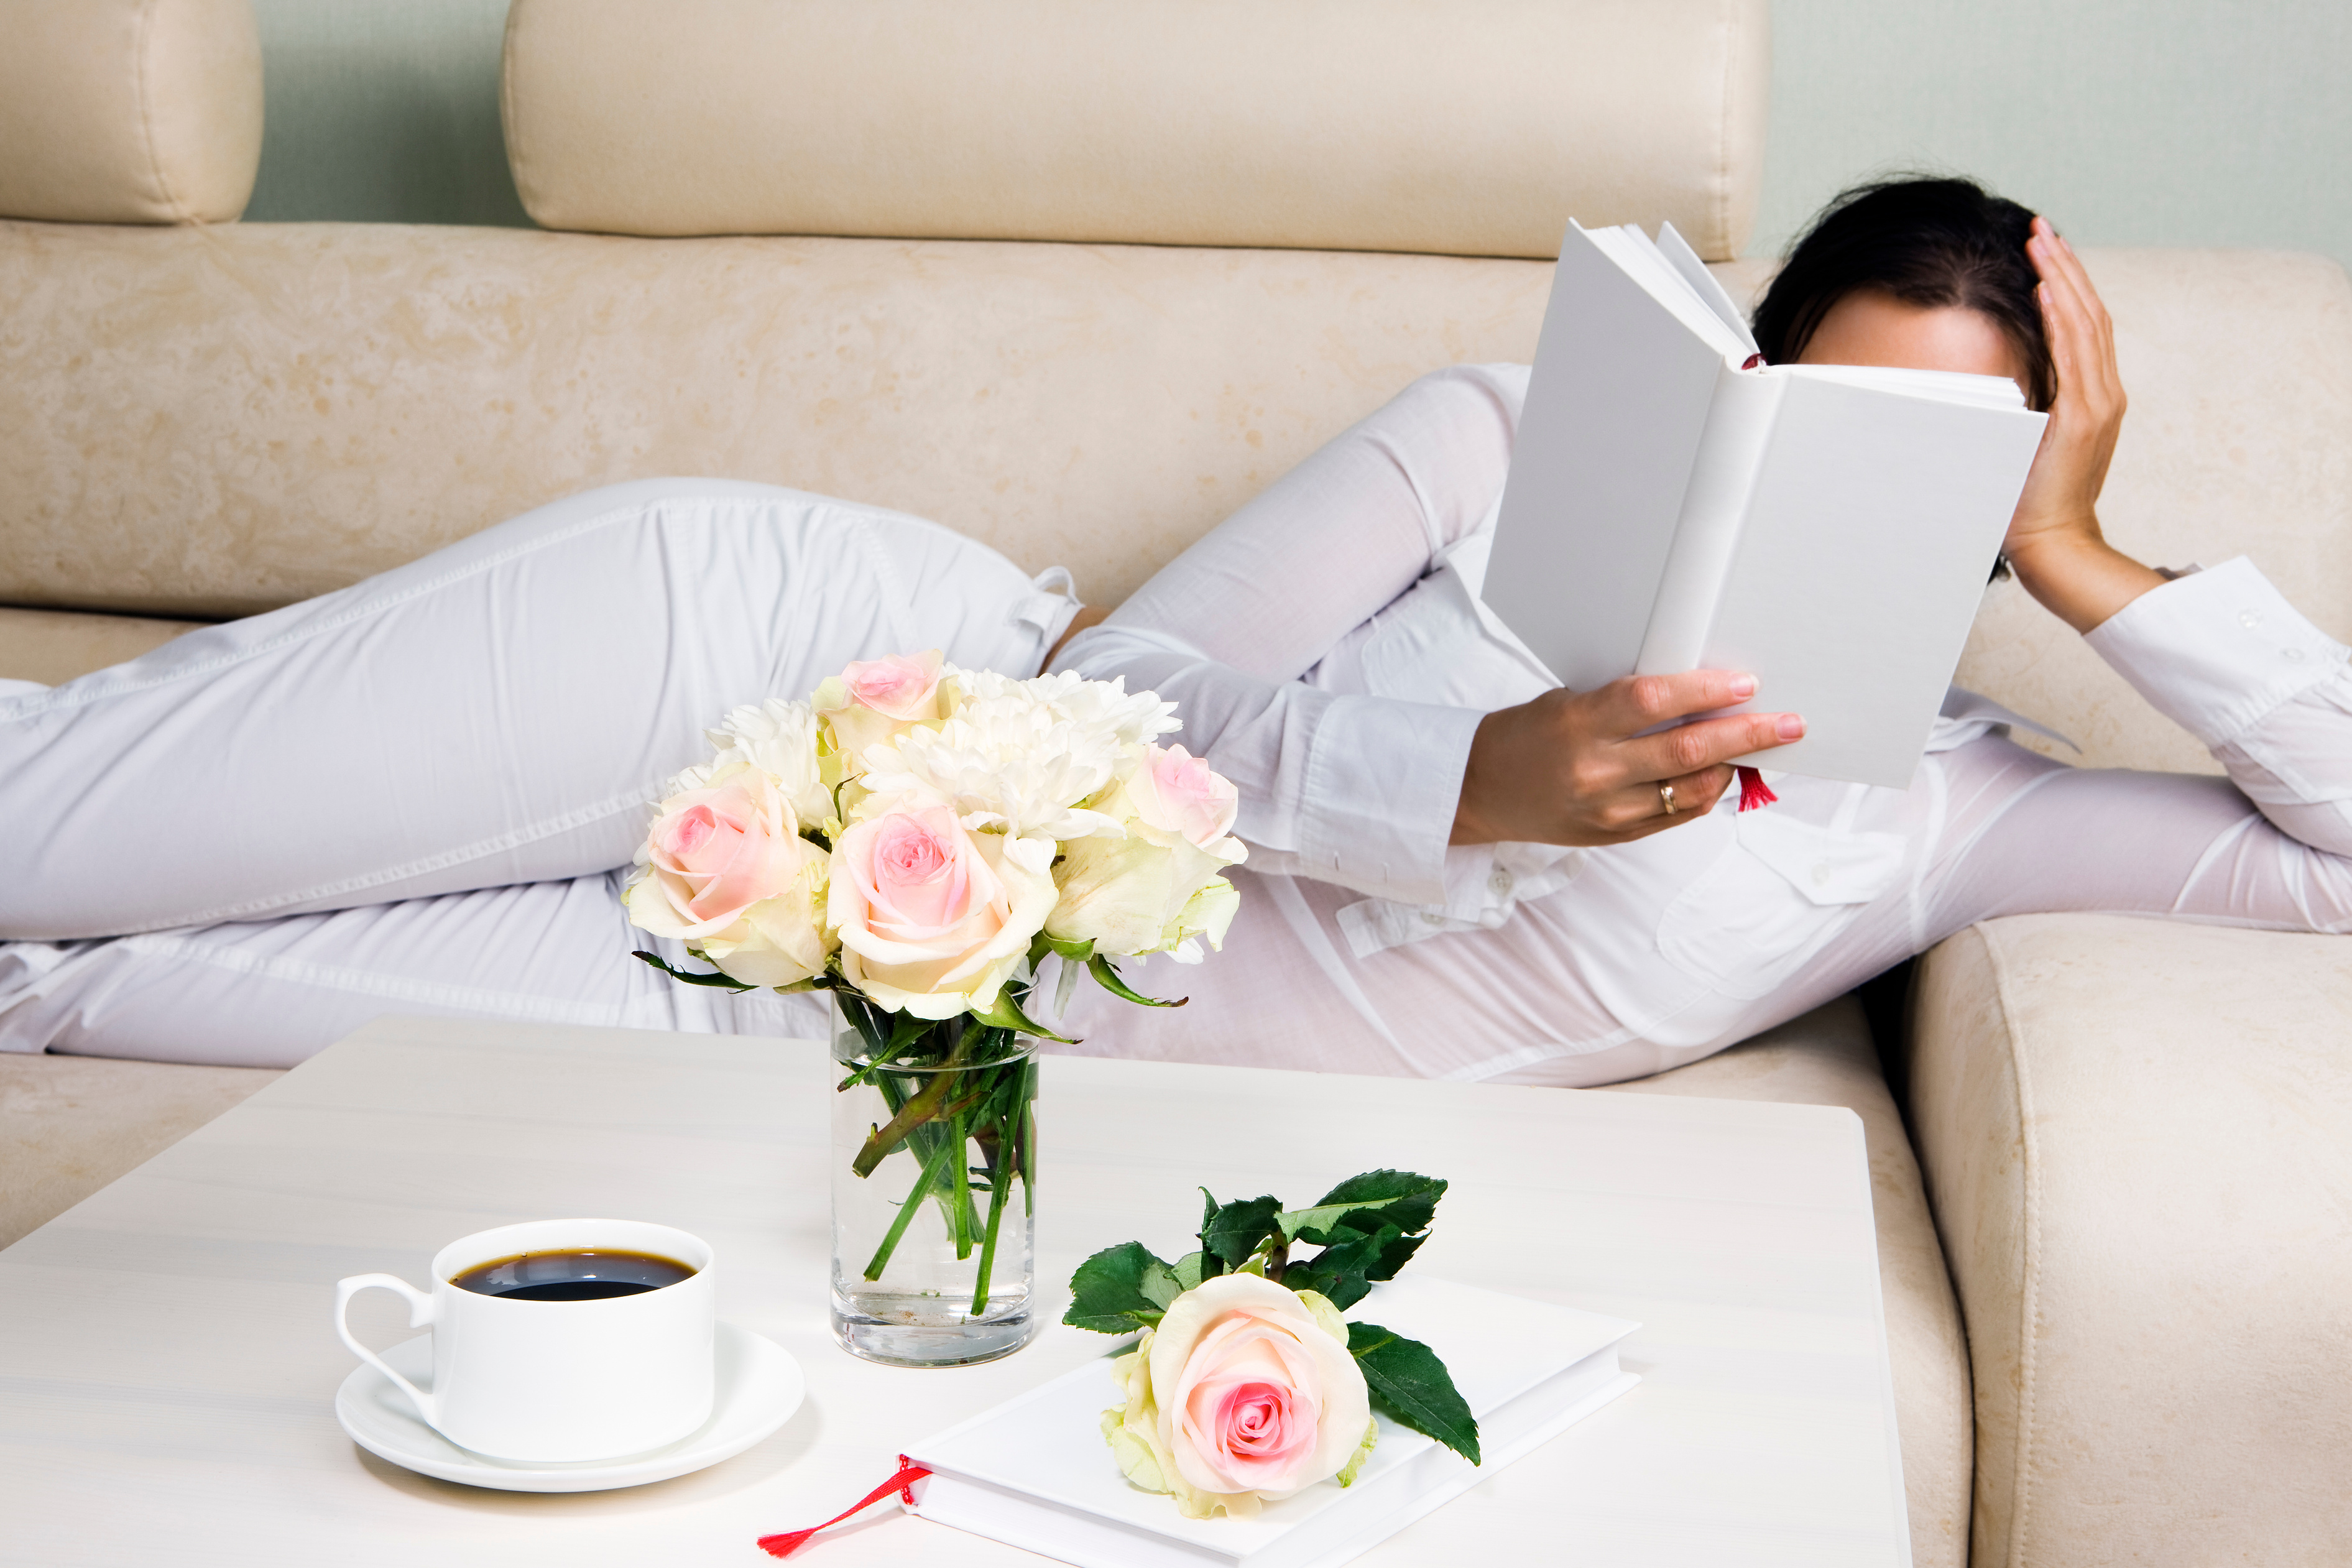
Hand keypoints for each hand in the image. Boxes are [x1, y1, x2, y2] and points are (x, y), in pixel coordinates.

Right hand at [1450, 670, 1803, 847]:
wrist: (1480, 789)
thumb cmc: (1527, 734)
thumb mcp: (1569, 702)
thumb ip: (1626, 704)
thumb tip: (1697, 697)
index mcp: (1579, 723)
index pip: (1653, 701)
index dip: (1705, 691)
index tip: (1744, 684)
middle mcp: (1594, 771)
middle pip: (1687, 750)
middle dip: (1747, 735)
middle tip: (1788, 724)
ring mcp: (1606, 810)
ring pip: (1692, 791)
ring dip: (1733, 768)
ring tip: (1759, 749)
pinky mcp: (1614, 836)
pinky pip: (1678, 816)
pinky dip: (1706, 794)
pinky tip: (1721, 776)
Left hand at [2004, 217, 2163, 631]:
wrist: (2054, 539)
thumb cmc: (2034, 497)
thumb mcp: (2034, 442)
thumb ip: (2030, 408)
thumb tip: (2001, 382)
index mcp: (2094, 397)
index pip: (2085, 326)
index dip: (2069, 284)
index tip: (2047, 251)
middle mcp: (2103, 393)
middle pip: (2089, 313)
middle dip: (2065, 267)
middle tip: (2043, 229)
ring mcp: (2096, 404)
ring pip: (2084, 325)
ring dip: (2062, 280)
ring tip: (2042, 244)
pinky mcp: (2080, 419)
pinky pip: (2073, 357)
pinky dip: (2061, 320)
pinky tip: (2047, 291)